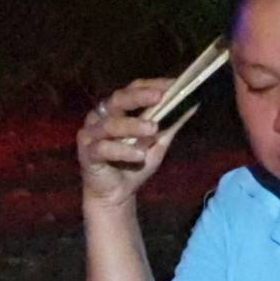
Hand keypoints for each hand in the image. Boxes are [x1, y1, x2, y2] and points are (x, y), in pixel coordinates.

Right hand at [76, 79, 195, 208]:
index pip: (133, 89)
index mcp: (118, 109)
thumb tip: (193, 104)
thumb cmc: (134, 165)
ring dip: (132, 125)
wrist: (116, 195)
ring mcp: (91, 134)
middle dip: (139, 97)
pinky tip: (139, 155)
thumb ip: (171, 124)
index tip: (173, 85)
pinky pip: (103, 148)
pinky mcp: (86, 153)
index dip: (152, 85)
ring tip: (153, 130)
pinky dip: (122, 151)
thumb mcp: (158, 143)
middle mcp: (101, 116)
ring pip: (110, 124)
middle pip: (118, 99)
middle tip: (160, 98)